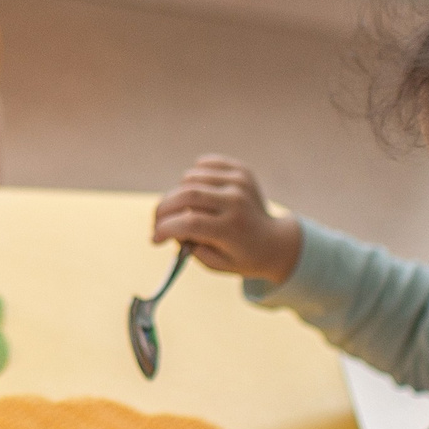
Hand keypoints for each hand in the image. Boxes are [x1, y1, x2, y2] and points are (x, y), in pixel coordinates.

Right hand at [154, 155, 301, 285]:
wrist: (274, 242)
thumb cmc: (240, 256)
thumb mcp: (215, 263)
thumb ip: (190, 246)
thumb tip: (170, 227)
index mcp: (232, 228)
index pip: (190, 222)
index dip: (165, 229)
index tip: (155, 240)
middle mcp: (236, 201)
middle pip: (186, 195)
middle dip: (163, 209)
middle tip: (157, 222)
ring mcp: (239, 182)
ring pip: (190, 177)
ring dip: (177, 194)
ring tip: (183, 210)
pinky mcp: (240, 170)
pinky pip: (203, 164)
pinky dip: (193, 178)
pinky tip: (198, 194)